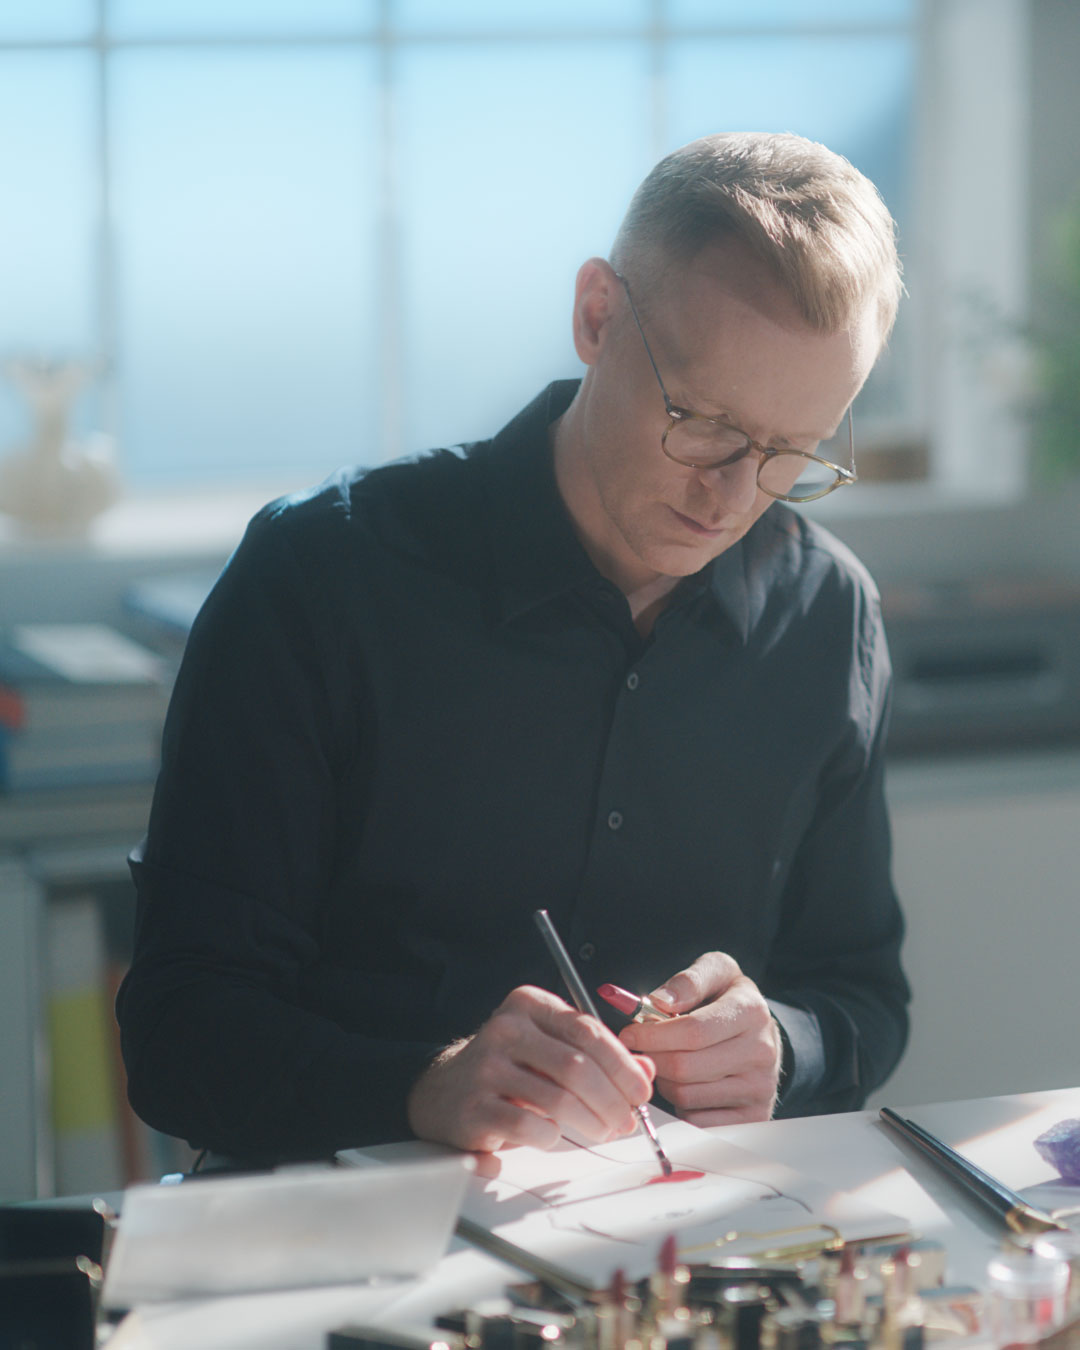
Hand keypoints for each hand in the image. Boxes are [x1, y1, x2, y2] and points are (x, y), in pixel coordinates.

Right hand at [406, 984, 655, 1153]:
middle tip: (627, 1122)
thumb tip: (647, 1072)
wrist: (443, 1091)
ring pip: (558, 1099)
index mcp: (528, 1004)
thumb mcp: (550, 1049)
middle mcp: (505, 1028)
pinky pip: (530, 1126)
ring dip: (591, 1123)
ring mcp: (486, 1066)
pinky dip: (552, 1137)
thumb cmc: (510, 1068)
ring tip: (602, 1132)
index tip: (642, 1092)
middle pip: (577, 1066)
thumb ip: (598, 1056)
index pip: (587, 1030)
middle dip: (612, 1100)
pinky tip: (554, 1136)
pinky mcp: (474, 1106)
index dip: (622, 1064)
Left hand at [619, 952, 781, 1125]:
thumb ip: (687, 981)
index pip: (693, 1030)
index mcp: (751, 1011)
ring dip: (664, 1082)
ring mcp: (760, 1087)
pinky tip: (685, 1085)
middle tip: (643, 1050)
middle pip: (685, 1067)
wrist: (762, 1031)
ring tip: (668, 1063)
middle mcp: (761, 1051)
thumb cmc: (728, 998)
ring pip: (687, 1096)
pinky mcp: (753, 1115)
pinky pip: (698, 1121)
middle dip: (653, 1058)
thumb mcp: (714, 972)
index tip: (629, 1033)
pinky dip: (682, 1106)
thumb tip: (659, 1002)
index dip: (653, 1034)